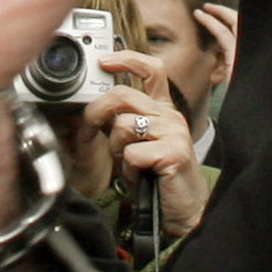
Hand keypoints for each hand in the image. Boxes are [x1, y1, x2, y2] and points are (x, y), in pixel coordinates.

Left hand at [85, 52, 208, 242]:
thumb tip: (94, 111)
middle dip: (96, 113)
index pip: (152, 70)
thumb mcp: (138, 144)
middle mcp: (170, 116)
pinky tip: (141, 177)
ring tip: (131, 165)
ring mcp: (174, 132)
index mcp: (163, 110)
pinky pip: (132, 153)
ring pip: (123, 126)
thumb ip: (122, 123)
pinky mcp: (174, 152)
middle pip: (123, 96)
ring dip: (117, 150)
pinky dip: (129, 170)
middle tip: (88, 132)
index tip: (105, 62)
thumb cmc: (157, 179)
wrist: (183, 211)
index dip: (127, 60)